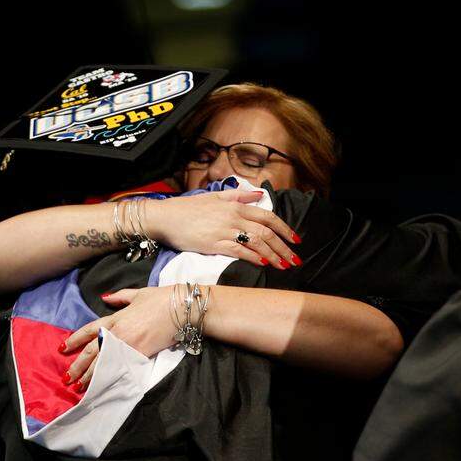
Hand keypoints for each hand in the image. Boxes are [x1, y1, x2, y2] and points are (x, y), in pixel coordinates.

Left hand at [58, 286, 178, 390]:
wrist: (181, 309)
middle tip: (67, 378)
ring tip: (81, 386)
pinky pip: (120, 368)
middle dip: (78, 365)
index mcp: (115, 318)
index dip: (74, 339)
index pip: (89, 330)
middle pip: (92, 351)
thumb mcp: (138, 294)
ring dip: (91, 375)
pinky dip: (110, 378)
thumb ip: (119, 297)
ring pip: (103, 362)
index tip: (63, 348)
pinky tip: (103, 386)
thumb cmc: (161, 299)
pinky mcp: (141, 354)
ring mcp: (128, 345)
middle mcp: (118, 332)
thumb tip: (105, 297)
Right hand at [147, 188, 303, 268]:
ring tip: (285, 266)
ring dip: (273, 255)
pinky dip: (254, 257)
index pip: (267, 217)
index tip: (296, 239)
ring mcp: (225, 231)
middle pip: (266, 232)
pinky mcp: (215, 244)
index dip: (284, 228)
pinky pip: (240, 251)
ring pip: (257, 242)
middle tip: (296, 259)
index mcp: (235, 205)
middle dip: (284, 247)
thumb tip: (259, 194)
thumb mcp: (215, 197)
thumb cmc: (188, 208)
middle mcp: (234, 217)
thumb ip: (239, 196)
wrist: (165, 217)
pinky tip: (264, 264)